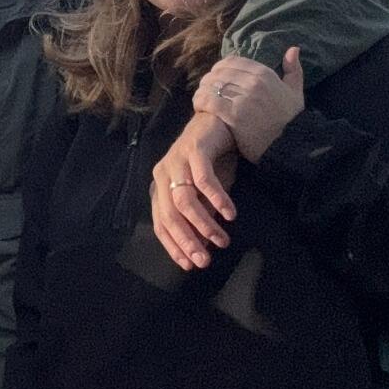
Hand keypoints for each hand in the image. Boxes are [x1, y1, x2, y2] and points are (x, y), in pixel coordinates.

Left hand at [151, 109, 238, 269]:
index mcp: (159, 187)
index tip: (189, 265)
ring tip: (222, 240)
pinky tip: (229, 214)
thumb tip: (203, 246)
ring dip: (204, 224)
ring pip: (184, 200)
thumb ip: (200, 217)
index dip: (174, 246)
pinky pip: (203, 180)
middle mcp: (162, 175)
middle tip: (205, 260)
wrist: (217, 123)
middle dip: (188, 241)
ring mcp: (176, 161)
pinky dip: (216, 199)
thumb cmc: (209, 162)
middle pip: (170, 215)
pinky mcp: (193, 150)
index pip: (161, 224)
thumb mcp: (204, 195)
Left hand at [192, 46, 305, 163]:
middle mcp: (254, 82)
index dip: (219, 68)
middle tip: (205, 91)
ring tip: (200, 100)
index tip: (216, 78)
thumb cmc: (291, 121)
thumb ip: (294, 70)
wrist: (291, 147)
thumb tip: (293, 48)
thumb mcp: (296, 93)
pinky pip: (209, 102)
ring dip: (201, 92)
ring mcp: (244, 98)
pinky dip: (200, 103)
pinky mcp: (234, 115)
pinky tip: (199, 108)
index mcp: (266, 74)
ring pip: (211, 86)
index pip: (232, 61)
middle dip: (208, 81)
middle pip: (219, 73)